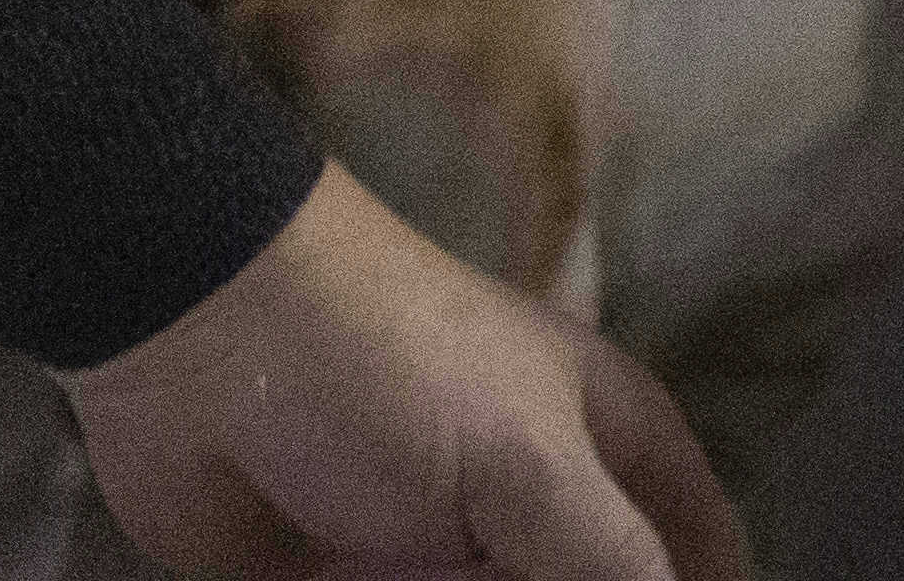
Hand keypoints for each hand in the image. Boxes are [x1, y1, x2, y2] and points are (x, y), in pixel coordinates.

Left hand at [64, 164, 748, 580]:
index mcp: (613, 450)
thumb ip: (613, 564)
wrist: (199, 344)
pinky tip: (332, 574)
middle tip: (460, 568)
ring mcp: (440, 551)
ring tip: (377, 563)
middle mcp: (537, 508)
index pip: (704, 555)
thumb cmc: (394, 372)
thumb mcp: (531, 465)